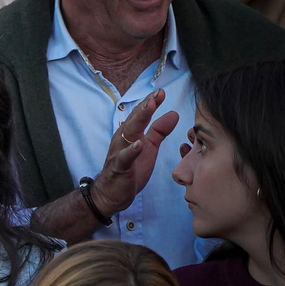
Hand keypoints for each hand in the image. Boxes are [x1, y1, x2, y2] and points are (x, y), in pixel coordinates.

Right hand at [91, 89, 179, 213]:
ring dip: (138, 121)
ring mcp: (119, 153)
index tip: (161, 91)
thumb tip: (172, 114)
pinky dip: (131, 150)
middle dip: (145, 107)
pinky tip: (139, 144)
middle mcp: (122, 140)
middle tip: (157, 94)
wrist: (111, 194)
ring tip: (148, 109)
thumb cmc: (130, 169)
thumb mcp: (148, 147)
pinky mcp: (119, 168)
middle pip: (134, 120)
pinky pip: (125, 158)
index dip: (150, 103)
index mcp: (130, 134)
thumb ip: (159, 131)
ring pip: (128, 134)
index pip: (140, 115)